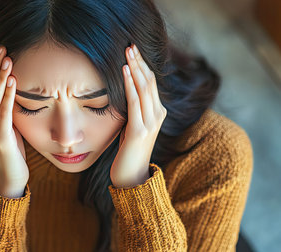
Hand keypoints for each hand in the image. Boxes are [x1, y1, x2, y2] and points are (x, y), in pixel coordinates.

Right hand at [0, 45, 28, 197]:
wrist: (10, 176)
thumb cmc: (11, 149)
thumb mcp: (6, 124)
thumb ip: (5, 108)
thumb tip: (14, 87)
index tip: (0, 51)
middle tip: (2, 48)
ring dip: (0, 77)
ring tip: (8, 60)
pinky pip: (3, 112)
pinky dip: (7, 96)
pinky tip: (12, 82)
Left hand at [110, 44, 166, 187]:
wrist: (132, 177)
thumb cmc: (129, 151)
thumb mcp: (132, 125)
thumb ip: (133, 110)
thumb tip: (125, 92)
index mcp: (157, 113)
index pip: (151, 84)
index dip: (143, 66)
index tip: (133, 51)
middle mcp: (158, 115)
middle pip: (150, 81)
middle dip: (139, 61)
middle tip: (130, 45)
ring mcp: (150, 122)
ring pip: (144, 88)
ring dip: (135, 68)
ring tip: (127, 52)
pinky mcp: (139, 129)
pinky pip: (135, 101)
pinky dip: (129, 84)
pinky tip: (124, 71)